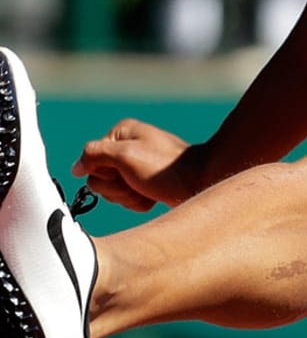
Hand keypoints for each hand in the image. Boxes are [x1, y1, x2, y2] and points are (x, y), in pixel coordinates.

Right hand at [72, 120, 207, 211]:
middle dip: (117, 188)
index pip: (89, 161)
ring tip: (147, 190)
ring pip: (111, 192)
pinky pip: (127, 200)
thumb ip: (94, 155)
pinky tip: (152, 197)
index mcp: (121, 135)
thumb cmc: (164, 168)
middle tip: (138, 183)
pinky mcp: (144, 184)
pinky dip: (138, 202)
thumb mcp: (125, 155)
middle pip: (98, 179)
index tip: (126, 172)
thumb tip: (77, 167)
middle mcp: (126, 149)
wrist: (199, 182)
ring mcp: (135, 168)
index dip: (105, 173)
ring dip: (128, 197)